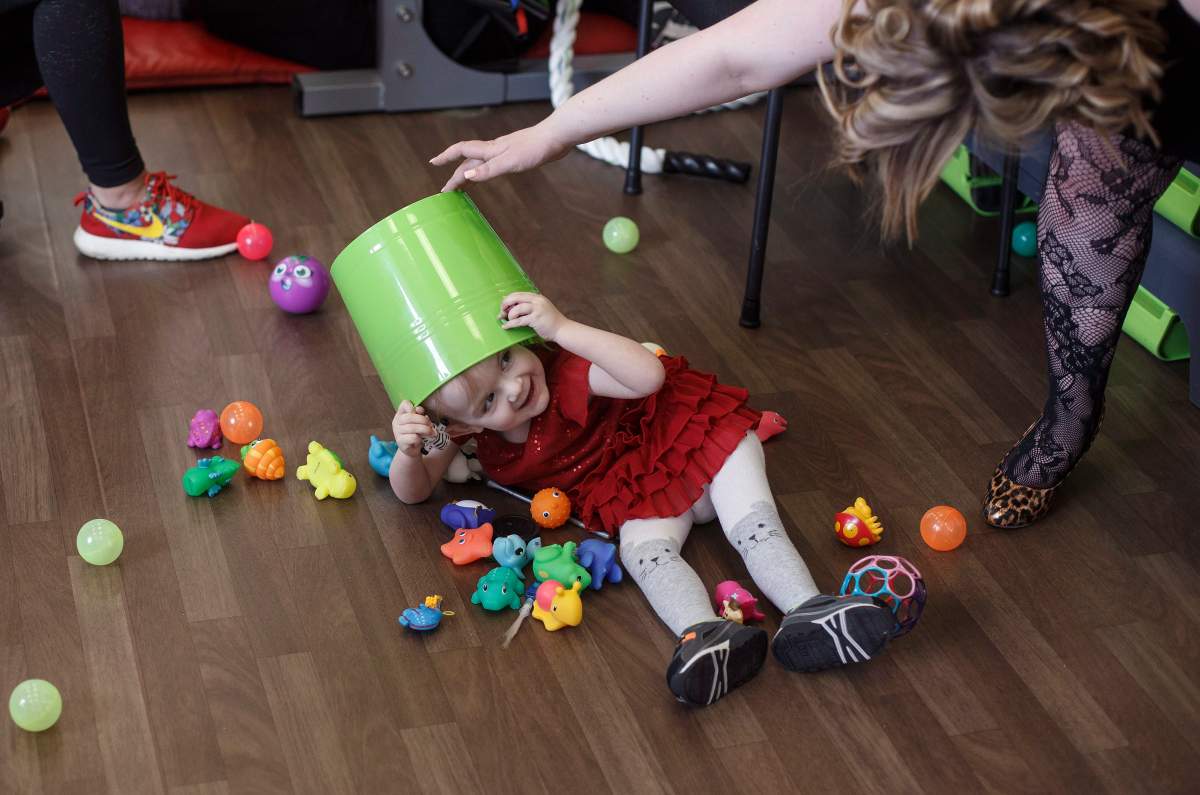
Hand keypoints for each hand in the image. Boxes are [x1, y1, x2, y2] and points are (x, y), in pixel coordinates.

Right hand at [392, 401, 434, 458]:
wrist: (412, 449)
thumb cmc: (416, 432)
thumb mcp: (419, 422)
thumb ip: (419, 415)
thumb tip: (419, 410)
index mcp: (401, 414)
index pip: (404, 404)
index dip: (414, 406)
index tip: (421, 412)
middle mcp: (397, 422)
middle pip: (408, 417)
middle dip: (422, 420)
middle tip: (430, 425)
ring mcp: (397, 432)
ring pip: (411, 428)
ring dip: (425, 430)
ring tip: (432, 433)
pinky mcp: (401, 442)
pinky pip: (412, 438)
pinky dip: (420, 439)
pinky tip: (421, 440)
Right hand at [430, 120, 569, 191]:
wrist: (557, 136)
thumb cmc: (535, 148)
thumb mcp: (510, 162)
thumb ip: (489, 170)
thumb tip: (466, 177)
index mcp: (490, 150)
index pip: (461, 151)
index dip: (446, 157)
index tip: (433, 163)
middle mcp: (494, 149)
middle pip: (469, 161)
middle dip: (455, 173)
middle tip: (447, 190)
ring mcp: (505, 152)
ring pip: (480, 163)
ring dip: (469, 173)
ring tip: (462, 185)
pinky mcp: (516, 155)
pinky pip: (493, 164)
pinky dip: (484, 171)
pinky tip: (489, 173)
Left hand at [500, 292, 567, 340]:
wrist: (562, 329)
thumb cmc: (550, 321)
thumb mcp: (541, 309)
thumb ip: (529, 306)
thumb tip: (512, 306)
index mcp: (537, 297)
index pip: (518, 294)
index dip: (508, 300)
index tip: (503, 307)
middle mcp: (537, 300)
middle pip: (515, 298)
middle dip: (505, 305)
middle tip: (501, 313)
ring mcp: (537, 309)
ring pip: (516, 309)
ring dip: (509, 316)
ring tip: (507, 320)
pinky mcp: (536, 319)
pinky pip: (519, 321)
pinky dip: (510, 324)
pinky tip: (505, 326)